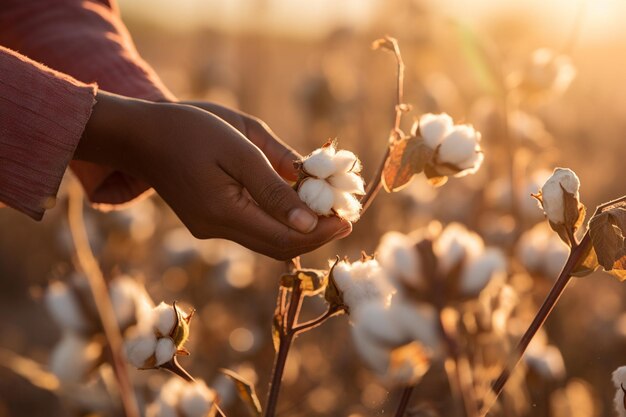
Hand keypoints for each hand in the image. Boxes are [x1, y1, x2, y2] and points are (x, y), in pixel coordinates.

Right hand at [76, 92, 351, 259]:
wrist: (140, 135)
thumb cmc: (190, 128)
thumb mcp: (239, 145)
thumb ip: (275, 184)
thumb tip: (311, 219)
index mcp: (223, 212)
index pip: (284, 239)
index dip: (320, 234)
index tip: (348, 219)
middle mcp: (217, 229)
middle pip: (278, 247)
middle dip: (315, 235)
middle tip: (345, 217)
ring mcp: (210, 228)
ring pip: (266, 242)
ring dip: (299, 230)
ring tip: (326, 209)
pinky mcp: (208, 221)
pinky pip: (252, 229)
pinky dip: (278, 221)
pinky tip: (294, 202)